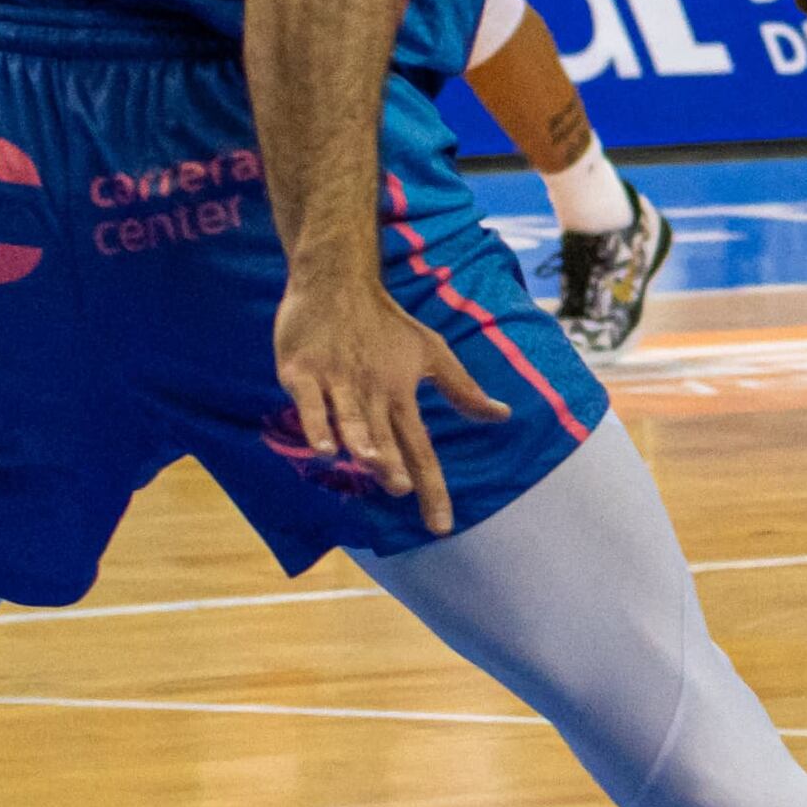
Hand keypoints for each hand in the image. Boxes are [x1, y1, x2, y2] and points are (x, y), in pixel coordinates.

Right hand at [266, 275, 502, 533]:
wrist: (338, 281)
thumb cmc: (386, 323)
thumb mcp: (432, 353)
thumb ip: (463, 390)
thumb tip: (503, 415)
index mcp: (402, 392)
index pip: (422, 449)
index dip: (433, 487)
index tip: (441, 526)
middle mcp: (372, 391)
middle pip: (385, 436)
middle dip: (393, 463)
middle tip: (404, 489)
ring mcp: (336, 380)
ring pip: (351, 418)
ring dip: (362, 440)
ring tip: (374, 465)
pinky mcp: (302, 371)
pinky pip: (311, 402)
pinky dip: (316, 423)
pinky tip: (322, 447)